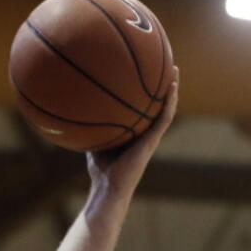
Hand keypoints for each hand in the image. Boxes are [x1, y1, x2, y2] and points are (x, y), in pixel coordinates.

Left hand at [87, 69, 178, 192]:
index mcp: (134, 131)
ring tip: (175, 69)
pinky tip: (173, 86)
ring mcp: (151, 136)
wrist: (109, 186)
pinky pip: (165, 117)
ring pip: (166, 108)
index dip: (145, 92)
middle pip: (156, 105)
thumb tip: (75, 111)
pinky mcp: (153, 140)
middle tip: (164, 64)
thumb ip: (90, 128)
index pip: (142, 108)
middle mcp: (145, 132)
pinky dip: (170, 102)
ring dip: (171, 89)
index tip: (144, 73)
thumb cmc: (100, 169)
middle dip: (160, 85)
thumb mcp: (93, 142)